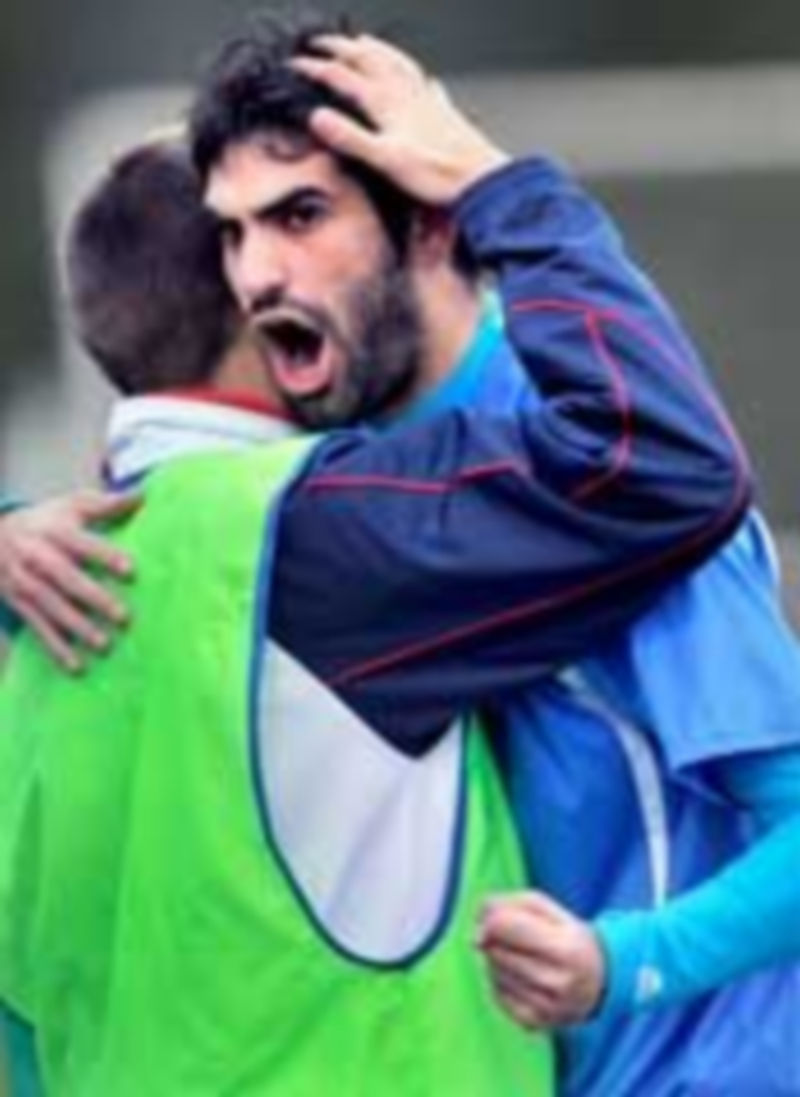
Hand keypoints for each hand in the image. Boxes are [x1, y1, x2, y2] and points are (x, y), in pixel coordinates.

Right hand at [0, 490, 140, 671]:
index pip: (80, 542)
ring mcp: (23, 581)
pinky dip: (55, 647)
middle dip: (92, 598)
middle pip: (64, 578)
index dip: (104, 555)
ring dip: (76, 627)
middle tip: (123, 617)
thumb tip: (143, 495)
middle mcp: (35, 556)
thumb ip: (106, 504)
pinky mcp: (18, 603)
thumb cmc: (46, 520)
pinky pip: (36, 627)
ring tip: (104, 644)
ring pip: (49, 606)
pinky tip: (75, 665)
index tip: (130, 569)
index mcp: (53, 530)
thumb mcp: (71, 505)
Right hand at [291, 33, 508, 205]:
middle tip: (321, 42)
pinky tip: (423, 78)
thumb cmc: (438, 175)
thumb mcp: (385, 159)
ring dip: (376, 50)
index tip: (296, 64)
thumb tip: (318, 118)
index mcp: (387, 103)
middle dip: (341, 48)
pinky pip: (425, 84)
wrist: (480, 181)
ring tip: (363, 42)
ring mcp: (426, 100)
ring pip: (396, 63)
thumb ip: (350, 138)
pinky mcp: (443, 113)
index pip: (344, 76)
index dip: (317, 68)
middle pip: (368, 60)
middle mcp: (406, 94)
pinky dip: (417, 76)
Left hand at [476, 890, 605, 1029]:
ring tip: (523, 956)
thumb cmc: (565, 935)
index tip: (496, 914)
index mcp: (565, 948)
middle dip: (495, 937)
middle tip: (516, 936)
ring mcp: (546, 1008)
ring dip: (497, 958)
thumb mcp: (545, 907)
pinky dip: (501, 980)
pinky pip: (496, 993)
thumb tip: (475, 935)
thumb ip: (507, 906)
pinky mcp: (533, 1024)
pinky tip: (522, 977)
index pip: (503, 926)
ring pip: (493, 971)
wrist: (598, 981)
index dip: (491, 917)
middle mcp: (558, 982)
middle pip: (495, 949)